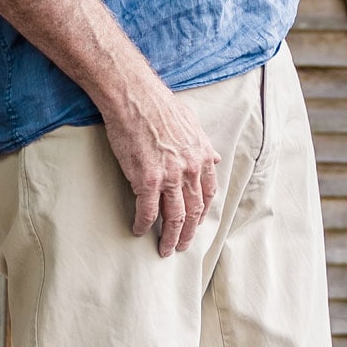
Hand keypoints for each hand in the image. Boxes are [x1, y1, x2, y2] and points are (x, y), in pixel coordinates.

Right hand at [101, 63, 221, 255]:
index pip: (208, 193)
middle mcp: (189, 170)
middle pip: (194, 211)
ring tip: (164, 249)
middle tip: (182, 246)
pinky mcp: (146, 180)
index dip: (202, 212)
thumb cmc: (158, 105)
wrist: (134, 97)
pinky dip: (143, 224)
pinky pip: (147, 211)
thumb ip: (202, 145)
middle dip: (189, 233)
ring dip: (170, 237)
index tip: (197, 223)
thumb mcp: (191, 123)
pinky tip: (138, 230)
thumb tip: (212, 158)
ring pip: (174, 217)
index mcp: (201, 156)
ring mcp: (169, 177)